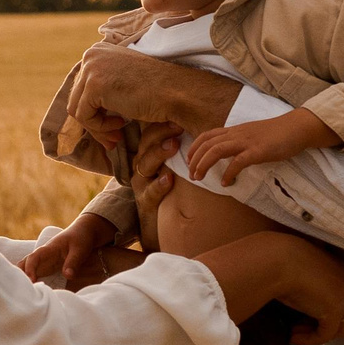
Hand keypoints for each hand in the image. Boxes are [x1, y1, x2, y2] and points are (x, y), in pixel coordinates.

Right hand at [22, 213, 116, 284]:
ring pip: (27, 269)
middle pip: (24, 264)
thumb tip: (68, 276)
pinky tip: (33, 293)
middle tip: (23, 291)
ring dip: (24, 279)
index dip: (30, 269)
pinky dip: (31, 281)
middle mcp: (43, 256)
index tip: (32, 280)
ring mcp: (44, 261)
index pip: (33, 258)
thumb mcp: (80, 249)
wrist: (84, 231)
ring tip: (26, 295)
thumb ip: (73, 262)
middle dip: (20, 275)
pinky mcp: (48, 267)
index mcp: (48, 249)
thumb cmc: (81, 238)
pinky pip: (35, 274)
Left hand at [68, 43, 241, 140]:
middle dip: (95, 122)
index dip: (96, 110)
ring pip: (77, 109)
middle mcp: (90, 55)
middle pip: (77, 97)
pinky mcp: (94, 85)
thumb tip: (78, 109)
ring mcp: (91, 68)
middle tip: (114, 138)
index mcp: (98, 51)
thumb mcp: (122, 82)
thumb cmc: (155, 91)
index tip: (115, 126)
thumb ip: (102, 87)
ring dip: (97, 127)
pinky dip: (99, 128)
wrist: (175, 92)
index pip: (83, 87)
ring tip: (117, 135)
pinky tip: (120, 126)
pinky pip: (83, 116)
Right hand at [128, 127, 182, 254]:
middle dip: (160, 135)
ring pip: (145, 165)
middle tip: (177, 128)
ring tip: (174, 147)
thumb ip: (183, 152)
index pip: (151, 134)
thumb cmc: (172, 191)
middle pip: (146, 145)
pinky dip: (159, 185)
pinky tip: (168, 179)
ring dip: (159, 154)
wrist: (160, 226)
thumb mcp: (175, 168)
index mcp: (148, 155)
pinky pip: (149, 192)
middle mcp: (141, 167)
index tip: (179, 118)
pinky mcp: (144, 202)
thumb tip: (202, 130)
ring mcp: (141, 185)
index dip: (163, 125)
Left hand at [184, 107, 340, 187]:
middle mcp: (237, 134)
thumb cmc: (277, 134)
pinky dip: (229, 173)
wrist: (296, 128)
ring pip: (217, 150)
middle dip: (195, 160)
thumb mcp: (252, 135)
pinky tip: (226, 183)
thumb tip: (230, 155)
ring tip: (200, 178)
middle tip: (192, 176)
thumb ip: (240, 142)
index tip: (189, 160)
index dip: (195, 148)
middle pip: (207, 144)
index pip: (207, 135)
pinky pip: (238, 162)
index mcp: (235, 130)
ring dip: (204, 165)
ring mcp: (247, 142)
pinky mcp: (258, 151)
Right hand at [268, 236, 343, 344]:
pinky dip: (308, 340)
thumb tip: (305, 300)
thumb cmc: (281, 261)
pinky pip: (325, 336)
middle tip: (305, 325)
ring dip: (317, 334)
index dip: (333, 309)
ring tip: (295, 333)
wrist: (278, 260)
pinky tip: (292, 337)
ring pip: (340, 328)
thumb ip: (314, 282)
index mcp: (341, 268)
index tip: (311, 314)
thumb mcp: (304, 270)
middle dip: (331, 324)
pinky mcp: (335, 311)